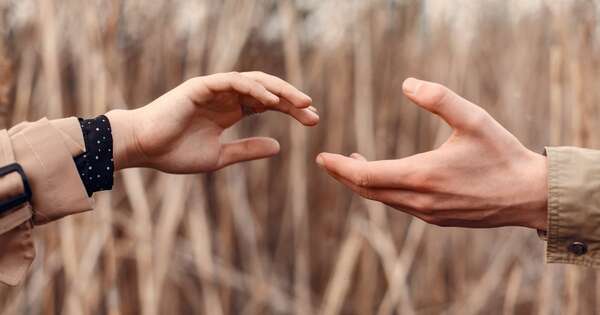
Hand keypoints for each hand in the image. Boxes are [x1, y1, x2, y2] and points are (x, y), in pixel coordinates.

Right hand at [106, 71, 317, 172]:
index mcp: (230, 111)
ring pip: (255, 82)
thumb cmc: (175, 153)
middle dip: (292, 100)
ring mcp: (214, 89)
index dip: (291, 110)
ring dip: (279, 91)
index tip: (313, 121)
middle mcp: (226, 96)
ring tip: (302, 103)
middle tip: (314, 112)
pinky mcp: (202, 86)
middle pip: (267, 91)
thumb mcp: (220, 156)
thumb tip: (279, 147)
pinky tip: (272, 101)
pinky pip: (234, 82)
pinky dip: (254, 88)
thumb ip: (247, 150)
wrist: (144, 149)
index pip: (268, 104)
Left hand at [316, 78, 547, 229]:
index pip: (366, 176)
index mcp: (422, 176)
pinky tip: (386, 179)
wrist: (528, 195)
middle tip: (327, 162)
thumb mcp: (473, 118)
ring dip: (364, 184)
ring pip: (383, 200)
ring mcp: (427, 213)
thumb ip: (439, 98)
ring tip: (352, 165)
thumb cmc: (501, 154)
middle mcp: (419, 200)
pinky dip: (384, 192)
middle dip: (344, 176)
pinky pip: (399, 206)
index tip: (322, 157)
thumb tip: (407, 83)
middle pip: (368, 192)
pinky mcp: (437, 219)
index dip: (340, 167)